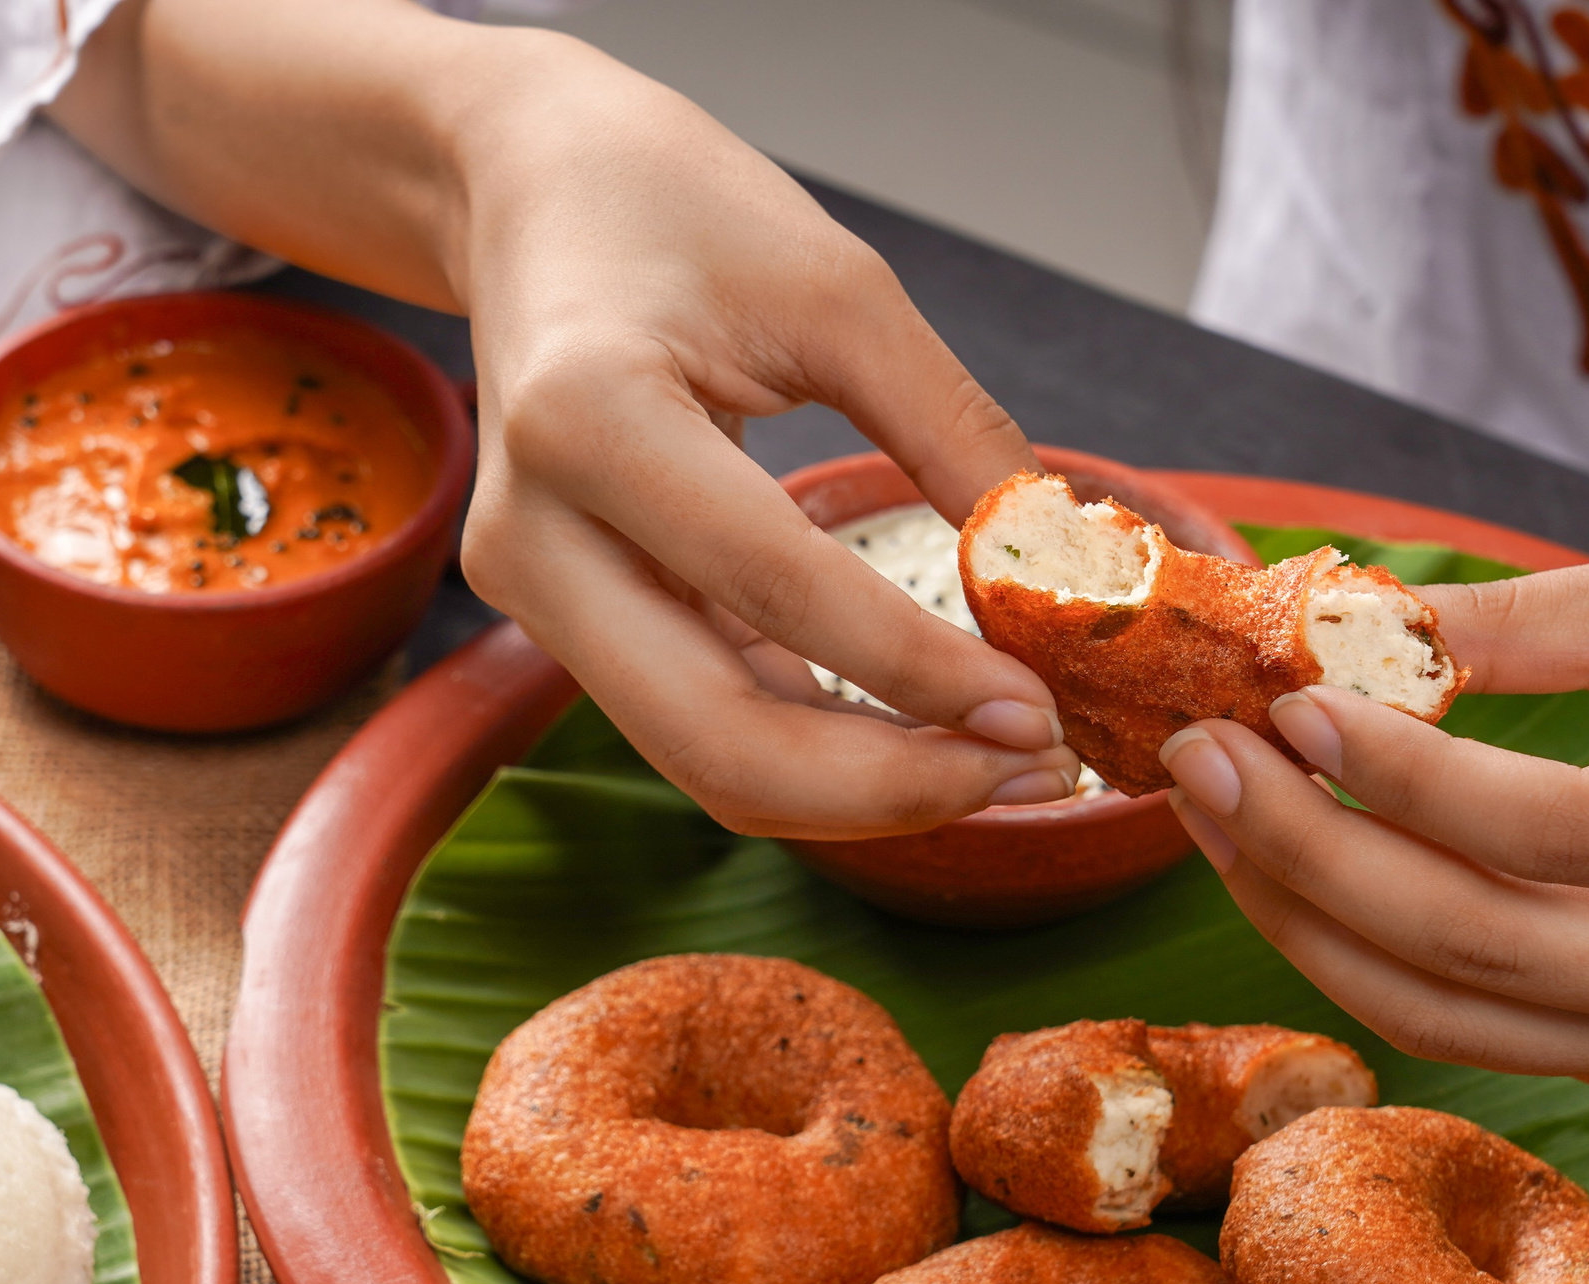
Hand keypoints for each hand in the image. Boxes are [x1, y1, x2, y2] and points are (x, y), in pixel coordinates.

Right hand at [58, 2, 1073, 834]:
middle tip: (1029, 771)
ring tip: (994, 762)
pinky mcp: (563, 613)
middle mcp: (532, 530)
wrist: (532, 192)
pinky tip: (916, 729)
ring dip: (856, 786)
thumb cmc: (672, 207)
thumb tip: (1056, 575)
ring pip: (701, 754)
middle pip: (711, 735)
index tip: (1040, 709)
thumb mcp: (838, 288)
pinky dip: (814, 744)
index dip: (916, 670)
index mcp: (586, 418)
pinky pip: (696, 716)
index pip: (772, 587)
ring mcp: (533, 587)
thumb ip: (950, 433)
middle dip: (884, 783)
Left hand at [1155, 544, 1588, 1088]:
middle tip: (1196, 756)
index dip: (1401, 775)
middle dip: (1304, 850)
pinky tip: (1282, 862)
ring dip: (1297, 913)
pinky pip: (1465, 1029)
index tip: (1286, 704)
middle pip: (1474, 945)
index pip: (1554, 831)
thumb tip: (1342, 625)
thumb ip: (1534, 621)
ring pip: (1446, 1015)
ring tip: (1209, 805)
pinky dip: (1351, 950)